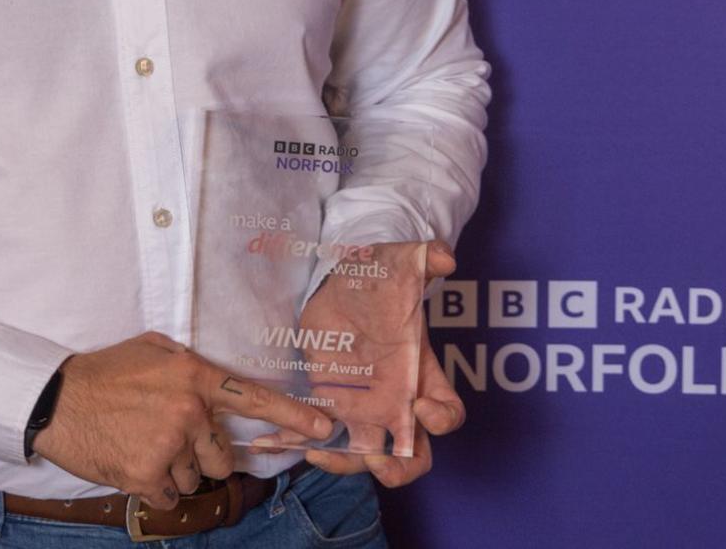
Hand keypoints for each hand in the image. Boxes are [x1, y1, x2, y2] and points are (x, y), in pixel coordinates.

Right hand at [32, 331, 335, 512]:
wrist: (54, 400)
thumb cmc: (102, 373)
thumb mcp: (151, 350)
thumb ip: (188, 365)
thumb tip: (213, 382)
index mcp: (193, 377)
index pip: (253, 399)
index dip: (293, 417)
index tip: (324, 429)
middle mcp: (188, 411)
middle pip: (222, 456)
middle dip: (201, 455)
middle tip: (166, 438)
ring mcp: (168, 445)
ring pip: (194, 477)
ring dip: (173, 470)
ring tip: (139, 444)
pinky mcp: (146, 474)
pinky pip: (169, 495)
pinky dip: (153, 486)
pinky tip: (130, 462)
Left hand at [302, 241, 462, 487]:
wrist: (344, 279)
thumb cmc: (382, 276)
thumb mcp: (404, 263)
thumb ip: (427, 257)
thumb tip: (446, 256)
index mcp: (422, 375)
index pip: (448, 413)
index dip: (442, 420)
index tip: (421, 408)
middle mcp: (395, 399)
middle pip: (414, 455)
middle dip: (401, 469)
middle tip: (380, 461)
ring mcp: (361, 405)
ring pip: (364, 456)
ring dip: (346, 464)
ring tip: (318, 453)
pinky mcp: (328, 401)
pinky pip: (319, 433)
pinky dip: (299, 443)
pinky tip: (276, 444)